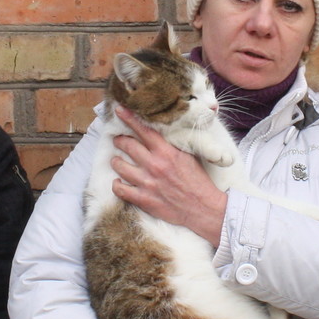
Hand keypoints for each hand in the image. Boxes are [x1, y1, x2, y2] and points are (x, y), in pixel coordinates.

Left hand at [109, 105, 227, 246]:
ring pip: (119, 166)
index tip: (119, 110)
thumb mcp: (188, 156)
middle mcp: (154, 165)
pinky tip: (118, 182)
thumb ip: (173, 145)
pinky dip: (116, 184)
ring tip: (117, 160)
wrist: (202, 208)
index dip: (129, 118)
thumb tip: (161, 133)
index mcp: (166, 152)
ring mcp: (147, 182)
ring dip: (116, 161)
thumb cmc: (197, 181)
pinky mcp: (143, 199)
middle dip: (119, 140)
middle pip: (127, 145)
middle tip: (119, 139)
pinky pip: (120, 190)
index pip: (143, 130)